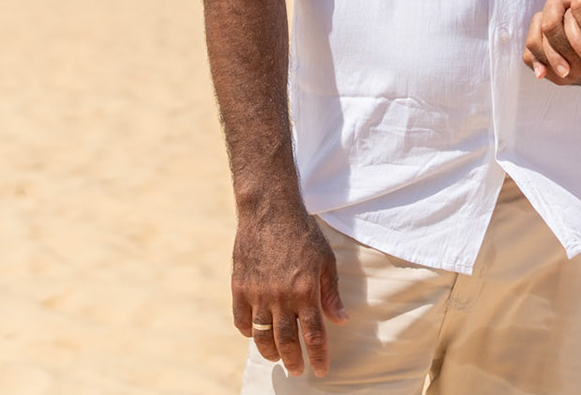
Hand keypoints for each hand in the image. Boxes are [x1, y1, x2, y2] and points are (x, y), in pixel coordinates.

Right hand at [232, 204, 347, 376]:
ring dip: (270, 351)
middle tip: (297, 371)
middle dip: (294, 361)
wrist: (269, 209)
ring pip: (262, 335)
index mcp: (305, 291)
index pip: (314, 335)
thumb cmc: (302, 232)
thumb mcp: (325, 260)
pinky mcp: (240, 286)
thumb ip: (331, 293)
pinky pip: (241, 319)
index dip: (318, 357)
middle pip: (287, 341)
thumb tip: (340, 319)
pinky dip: (248, 331)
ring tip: (276, 358)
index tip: (322, 370)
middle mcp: (281, 296)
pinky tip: (255, 334)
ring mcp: (257, 293)